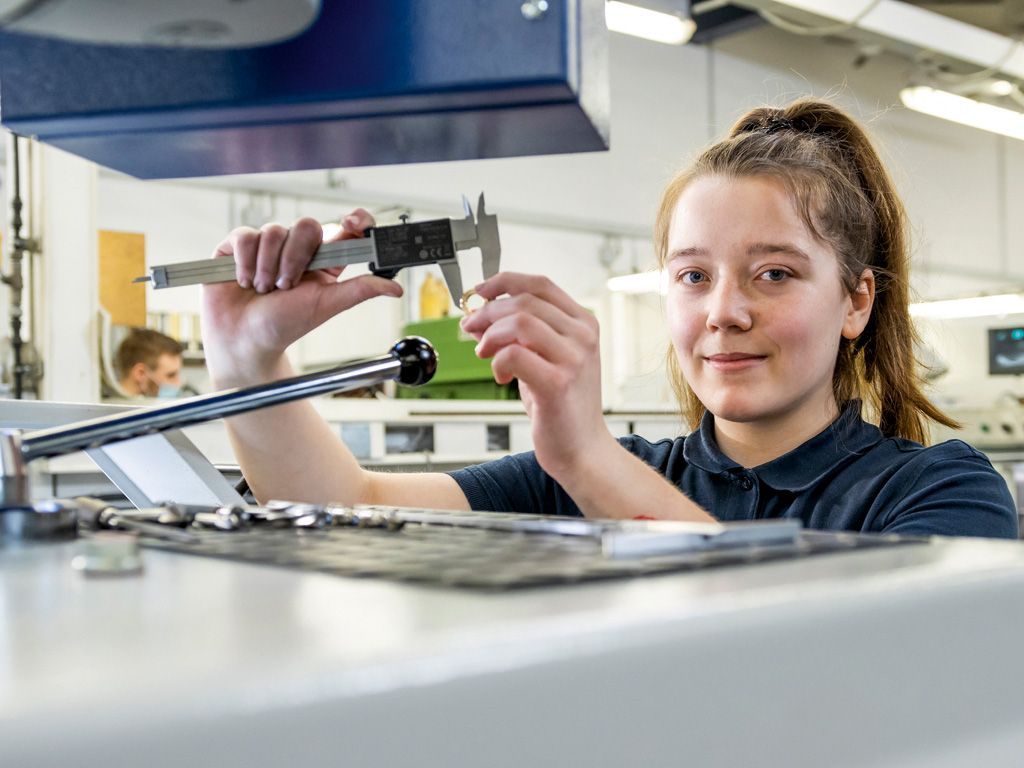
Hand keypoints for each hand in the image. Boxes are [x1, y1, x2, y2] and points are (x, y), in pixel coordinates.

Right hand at [200, 210, 402, 386]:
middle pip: (307, 226)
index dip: (353, 220)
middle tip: (286, 287)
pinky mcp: (239, 246)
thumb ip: (360, 290)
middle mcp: (297, 249)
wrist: (243, 340)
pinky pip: (246, 236)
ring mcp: (268, 246)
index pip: (345, 229)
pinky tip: (245, 281)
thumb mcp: (327, 306)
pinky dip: (246, 262)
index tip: (352, 222)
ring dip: (268, 267)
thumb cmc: (285, 326)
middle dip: (295, 258)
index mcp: (324, 262)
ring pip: (274, 231)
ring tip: (264, 290)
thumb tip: (395, 288)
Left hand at [459, 272, 615, 483]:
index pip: (540, 284)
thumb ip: (519, 335)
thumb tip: (479, 315)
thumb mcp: (544, 360)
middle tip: (470, 328)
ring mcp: (574, 358)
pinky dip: (497, 363)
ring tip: (485, 354)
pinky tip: (501, 376)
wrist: (582, 449)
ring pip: (519, 323)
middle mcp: (583, 336)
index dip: (504, 281)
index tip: (480, 292)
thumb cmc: (561, 406)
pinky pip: (514, 354)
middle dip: (488, 311)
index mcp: (583, 324)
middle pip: (524, 301)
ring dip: (491, 336)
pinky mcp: (558, 382)